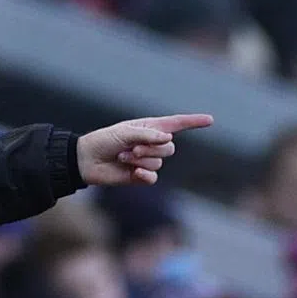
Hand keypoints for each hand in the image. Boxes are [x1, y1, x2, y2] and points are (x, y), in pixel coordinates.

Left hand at [76, 114, 212, 185]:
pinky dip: (144, 174)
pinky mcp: (140, 176)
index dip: (193, 122)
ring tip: (122, 157)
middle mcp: (151, 144)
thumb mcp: (124, 132)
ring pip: (159, 162)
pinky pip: (153, 177)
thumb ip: (147, 135)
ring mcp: (147, 161)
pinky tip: (133, 173)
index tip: (210, 120)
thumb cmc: (103, 141)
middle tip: (131, 148)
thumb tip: (168, 138)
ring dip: (140, 160)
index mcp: (149, 128)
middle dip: (151, 148)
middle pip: (169, 148)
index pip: (176, 124)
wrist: (86, 160)